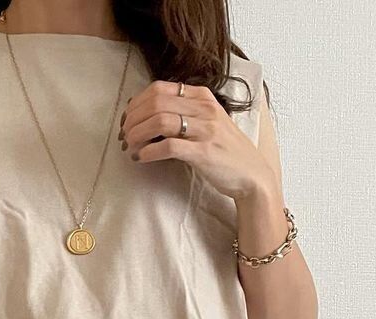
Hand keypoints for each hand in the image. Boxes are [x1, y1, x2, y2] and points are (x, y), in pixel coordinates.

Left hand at [119, 79, 274, 200]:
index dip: (136, 103)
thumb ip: (182, 114)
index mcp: (202, 96)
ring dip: (138, 135)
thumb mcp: (206, 122)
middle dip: (133, 119)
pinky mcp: (203, 153)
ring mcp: (205, 129)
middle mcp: (204, 108)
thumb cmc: (224, 150)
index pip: (159, 88)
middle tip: (124, 136)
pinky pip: (169, 146)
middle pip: (155, 102)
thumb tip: (145, 116)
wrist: (251, 174)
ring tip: (130, 147)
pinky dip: (149, 152)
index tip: (127, 120)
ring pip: (160, 121)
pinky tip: (141, 158)